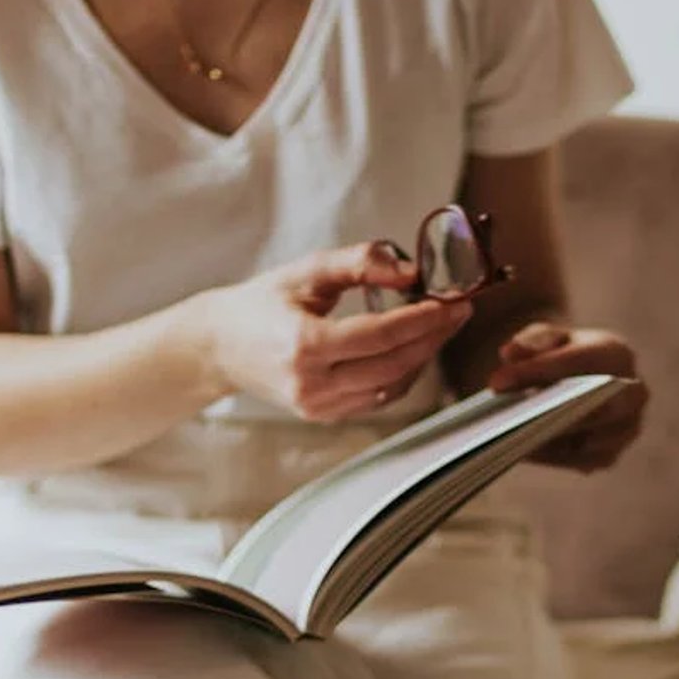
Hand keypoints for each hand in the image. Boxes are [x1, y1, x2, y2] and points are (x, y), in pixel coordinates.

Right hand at [191, 244, 471, 421]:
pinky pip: (378, 398)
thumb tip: (410, 270)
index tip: (451, 302)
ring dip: (422, 357)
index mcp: (303, 345)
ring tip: (439, 328)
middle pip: (393, 365)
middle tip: (458, 312)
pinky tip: (413, 350)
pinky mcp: (324, 416)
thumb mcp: (307, 271)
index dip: (423, 319)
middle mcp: (311, 383)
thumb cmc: (261, 304)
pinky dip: (402, 375)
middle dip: (433, 338)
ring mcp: (318, 406)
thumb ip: (359, 263)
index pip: (381, 335)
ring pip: (391, 387)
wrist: (221, 345)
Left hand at [489, 323, 648, 471]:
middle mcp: (633, 393)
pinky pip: (578, 461)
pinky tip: (523, 450)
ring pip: (586, 439)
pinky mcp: (610, 456)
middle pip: (592, 407)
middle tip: (508, 417)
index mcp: (618, 354)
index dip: (536, 371)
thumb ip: (531, 341)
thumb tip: (510, 354)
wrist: (587, 383)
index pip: (577, 362)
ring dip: (550, 439)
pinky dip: (551, 456)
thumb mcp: (547, 338)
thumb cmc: (564, 356)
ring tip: (511, 436)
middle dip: (548, 412)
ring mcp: (626, 429)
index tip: (498, 382)